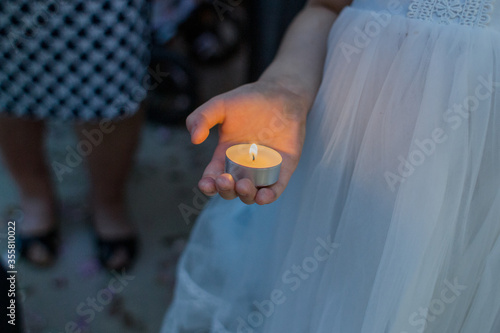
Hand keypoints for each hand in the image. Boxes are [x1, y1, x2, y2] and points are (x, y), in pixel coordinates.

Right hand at [187, 79, 307, 204]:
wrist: (281, 93)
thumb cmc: (249, 100)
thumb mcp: (220, 105)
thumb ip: (202, 117)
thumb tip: (194, 139)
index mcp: (225, 156)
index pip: (213, 178)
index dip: (208, 185)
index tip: (206, 183)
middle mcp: (243, 168)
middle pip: (231, 190)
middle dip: (225, 190)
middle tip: (225, 179)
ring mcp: (263, 170)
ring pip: (252, 194)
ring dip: (245, 195)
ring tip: (243, 185)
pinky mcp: (283, 169)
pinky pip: (275, 189)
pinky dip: (269, 196)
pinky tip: (263, 196)